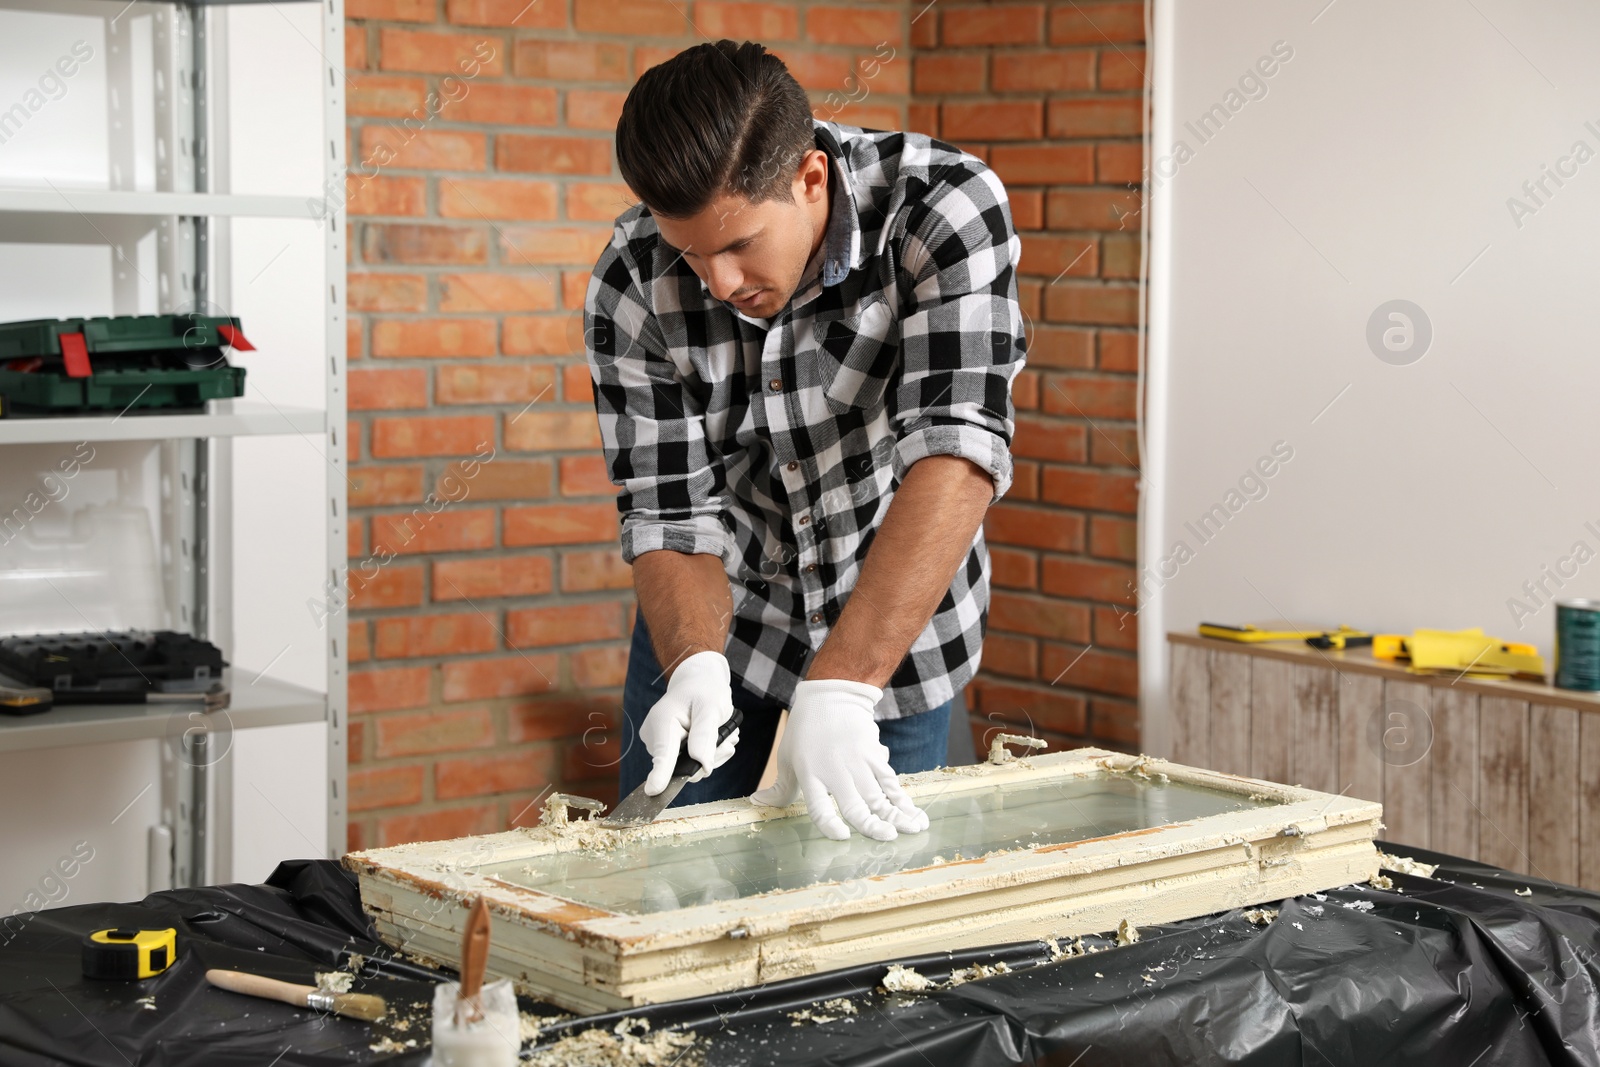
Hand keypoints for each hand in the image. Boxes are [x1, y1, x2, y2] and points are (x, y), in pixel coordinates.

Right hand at [640, 650, 737, 794]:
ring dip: (712, 755)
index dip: (660, 774)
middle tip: (729, 738)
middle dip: (710, 756)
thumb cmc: (705, 690)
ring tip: (724, 733)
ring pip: (689, 767)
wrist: (698, 683)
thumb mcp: (711, 706)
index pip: (664, 752)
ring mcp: (659, 745)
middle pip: (682, 765)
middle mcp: (655, 736)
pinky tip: (715, 739)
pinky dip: (707, 755)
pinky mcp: (667, 752)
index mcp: (663, 720)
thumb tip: (701, 765)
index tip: (654, 791)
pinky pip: (690, 764)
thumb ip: (705, 734)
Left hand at [750, 679, 928, 840]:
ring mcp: (857, 762)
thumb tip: (758, 804)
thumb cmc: (805, 731)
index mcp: (809, 774)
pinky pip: (891, 781)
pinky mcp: (875, 754)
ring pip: (879, 795)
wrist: (830, 695)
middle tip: (887, 837)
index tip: (842, 836)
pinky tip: (914, 813)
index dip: (830, 823)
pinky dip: (903, 798)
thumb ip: (779, 789)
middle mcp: (834, 770)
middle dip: (872, 824)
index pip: (818, 806)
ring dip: (897, 814)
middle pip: (855, 804)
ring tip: (914, 829)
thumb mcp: (787, 758)